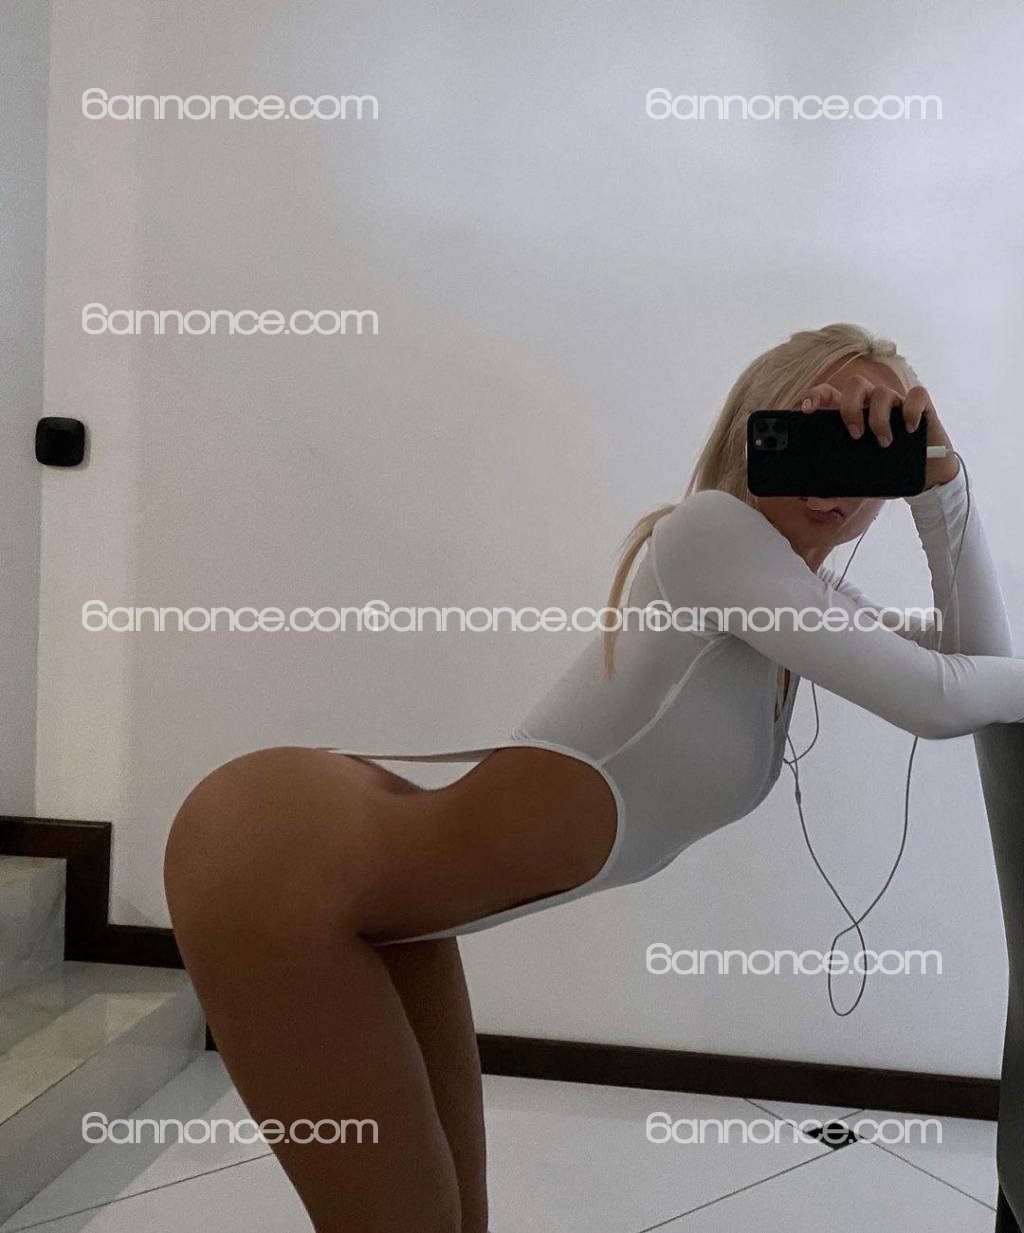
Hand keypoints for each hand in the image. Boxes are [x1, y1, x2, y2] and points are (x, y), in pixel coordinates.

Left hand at [798, 377, 958, 487]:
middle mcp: (872, 403)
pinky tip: (909, 429)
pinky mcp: (921, 405)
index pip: (829, 393)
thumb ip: (833, 493)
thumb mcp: (858, 483)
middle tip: (855, 435)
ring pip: (883, 392)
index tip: (807, 409)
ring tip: (884, 443)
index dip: (816, 395)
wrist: (925, 477)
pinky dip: (911, 410)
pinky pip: (917, 395)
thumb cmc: (887, 471)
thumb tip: (813, 502)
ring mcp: (896, 402)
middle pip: (856, 385)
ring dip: (880, 419)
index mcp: (852, 414)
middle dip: (851, 408)